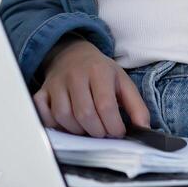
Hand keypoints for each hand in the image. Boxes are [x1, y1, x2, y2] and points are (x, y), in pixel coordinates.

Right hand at [33, 37, 149, 136]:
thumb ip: (136, 105)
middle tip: (103, 133)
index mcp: (98, 71)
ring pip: (63, 116)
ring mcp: (56, 83)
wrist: (72, 54)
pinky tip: (66, 124)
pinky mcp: (43, 91)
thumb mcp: (123, 82)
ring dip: (77, 130)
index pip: (105, 105)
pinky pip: (43, 113)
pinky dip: (53, 124)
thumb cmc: (99, 71)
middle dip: (97, 131)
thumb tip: (144, 128)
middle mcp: (75, 75)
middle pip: (84, 114)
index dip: (113, 126)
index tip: (118, 132)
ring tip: (87, 128)